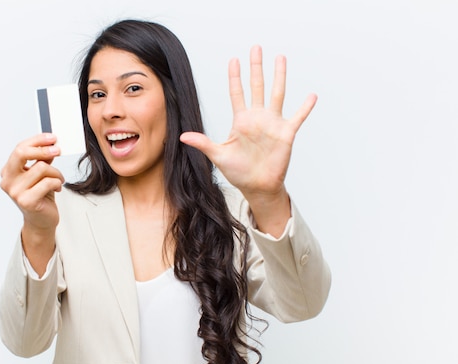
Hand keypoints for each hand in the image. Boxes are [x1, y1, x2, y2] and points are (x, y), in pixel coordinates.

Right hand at [0, 133, 63, 232]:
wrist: (41, 221)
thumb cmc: (40, 197)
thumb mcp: (40, 175)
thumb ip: (42, 159)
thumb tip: (50, 144)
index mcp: (8, 171)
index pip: (20, 148)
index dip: (37, 140)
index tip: (52, 138)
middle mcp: (8, 180)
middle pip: (21, 153)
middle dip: (42, 149)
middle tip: (57, 149)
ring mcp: (15, 191)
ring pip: (41, 168)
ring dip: (56, 172)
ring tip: (58, 179)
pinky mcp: (26, 201)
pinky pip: (48, 182)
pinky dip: (57, 183)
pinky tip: (57, 188)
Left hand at [180, 45, 316, 200]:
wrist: (257, 186)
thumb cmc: (238, 172)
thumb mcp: (218, 155)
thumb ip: (203, 143)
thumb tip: (183, 136)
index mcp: (241, 121)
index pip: (237, 93)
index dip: (235, 77)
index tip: (233, 60)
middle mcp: (257, 118)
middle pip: (257, 86)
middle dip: (256, 67)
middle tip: (256, 48)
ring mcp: (272, 124)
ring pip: (277, 94)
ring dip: (279, 76)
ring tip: (280, 58)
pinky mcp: (286, 134)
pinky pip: (297, 117)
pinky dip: (305, 107)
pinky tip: (311, 95)